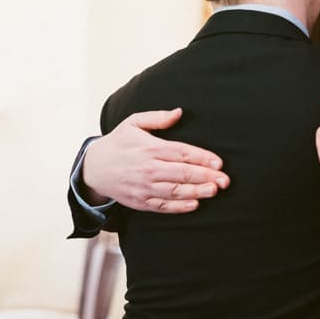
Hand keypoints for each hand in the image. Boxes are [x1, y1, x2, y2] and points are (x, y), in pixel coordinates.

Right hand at [81, 108, 229, 212]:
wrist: (94, 168)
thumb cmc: (118, 143)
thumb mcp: (133, 123)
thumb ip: (157, 117)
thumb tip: (179, 112)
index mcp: (149, 148)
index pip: (181, 152)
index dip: (201, 157)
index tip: (219, 162)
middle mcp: (148, 169)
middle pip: (182, 173)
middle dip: (206, 176)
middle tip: (225, 180)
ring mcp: (144, 187)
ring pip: (175, 191)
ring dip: (197, 192)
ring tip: (214, 191)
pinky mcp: (141, 202)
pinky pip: (163, 206)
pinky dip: (179, 206)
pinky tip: (195, 204)